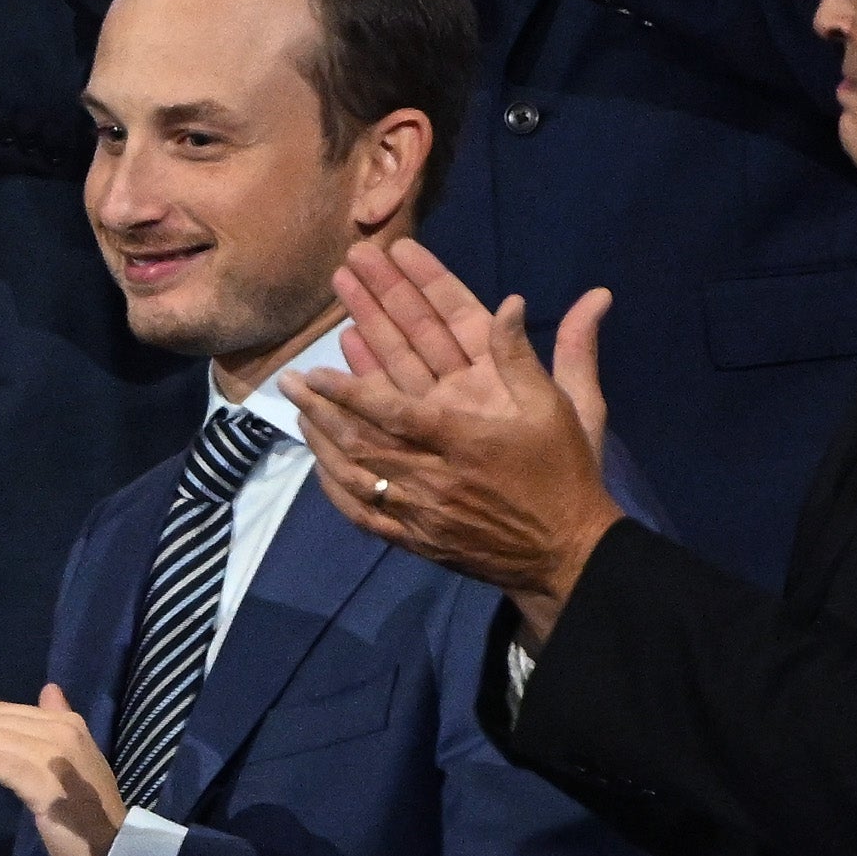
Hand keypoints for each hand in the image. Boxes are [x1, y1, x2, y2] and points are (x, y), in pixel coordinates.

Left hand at [289, 242, 624, 645]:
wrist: (569, 554)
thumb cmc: (565, 474)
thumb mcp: (561, 409)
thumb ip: (526, 356)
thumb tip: (513, 301)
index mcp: (466, 441)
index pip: (394, 412)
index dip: (351, 390)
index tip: (316, 370)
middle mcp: (434, 478)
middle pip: (361, 441)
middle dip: (320, 409)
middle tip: (288, 381)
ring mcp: (419, 512)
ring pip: (355, 475)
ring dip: (320, 441)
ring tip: (296, 412)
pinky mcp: (414, 539)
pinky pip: (361, 514)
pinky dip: (334, 487)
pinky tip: (319, 463)